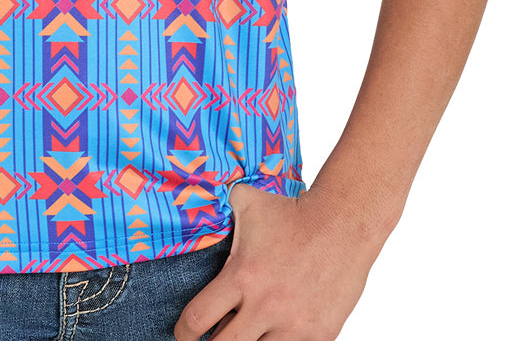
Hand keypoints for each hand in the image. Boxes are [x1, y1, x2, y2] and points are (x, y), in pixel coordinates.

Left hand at [173, 183, 378, 340]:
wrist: (342, 223)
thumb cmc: (292, 211)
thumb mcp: (248, 201)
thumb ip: (220, 207)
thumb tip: (199, 199)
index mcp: (242, 277)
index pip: (197, 320)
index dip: (184, 331)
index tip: (183, 334)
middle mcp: (264, 306)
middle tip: (210, 340)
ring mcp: (293, 325)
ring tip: (245, 336)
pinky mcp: (318, 335)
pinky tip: (273, 336)